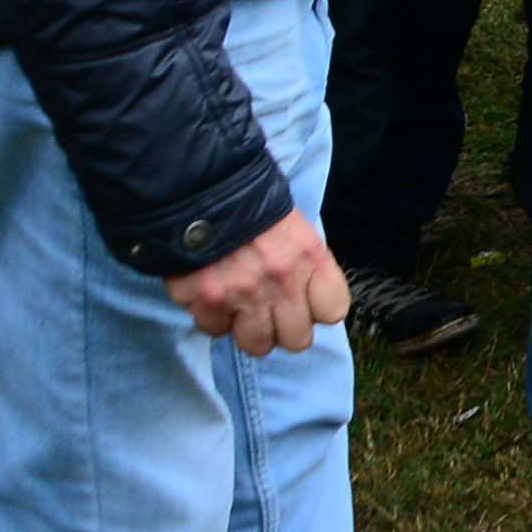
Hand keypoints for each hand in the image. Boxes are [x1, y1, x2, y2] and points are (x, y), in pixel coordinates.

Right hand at [165, 209, 349, 355]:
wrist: (199, 186)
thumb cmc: (250, 204)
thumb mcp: (293, 226)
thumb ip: (305, 264)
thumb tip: (309, 297)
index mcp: (309, 257)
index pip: (333, 311)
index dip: (317, 309)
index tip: (305, 302)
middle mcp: (282, 281)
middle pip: (297, 339)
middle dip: (284, 328)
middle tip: (270, 311)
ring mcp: (243, 295)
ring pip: (257, 345)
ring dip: (248, 330)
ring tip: (240, 309)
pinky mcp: (206, 301)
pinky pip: (215, 330)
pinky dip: (212, 317)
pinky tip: (212, 295)